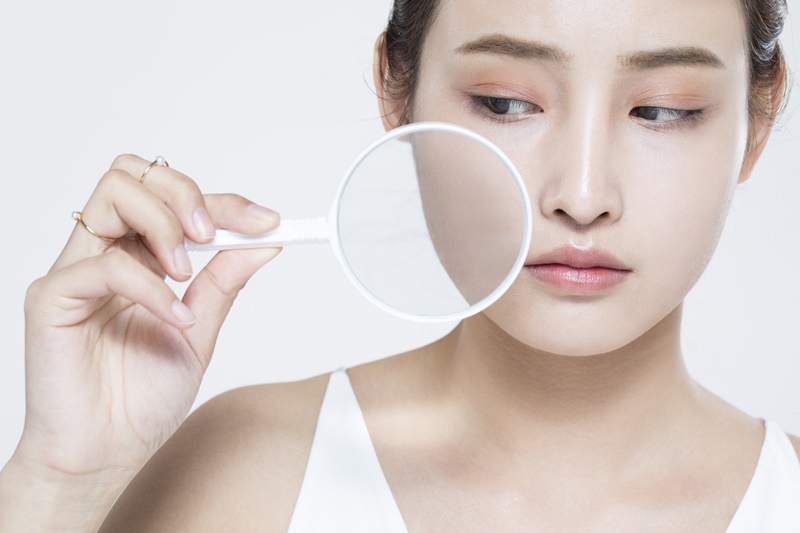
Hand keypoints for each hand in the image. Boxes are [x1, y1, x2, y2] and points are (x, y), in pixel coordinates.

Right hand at [9, 154, 279, 513]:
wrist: (106, 454)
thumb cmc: (141, 400)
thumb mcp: (200, 333)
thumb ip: (223, 284)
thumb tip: (262, 243)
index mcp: (140, 259)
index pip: (175, 202)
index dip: (224, 203)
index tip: (267, 221)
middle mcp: (107, 254)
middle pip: (136, 175)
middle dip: (186, 193)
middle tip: (214, 234)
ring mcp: (77, 271)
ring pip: (113, 194)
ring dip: (164, 223)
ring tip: (186, 272)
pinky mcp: (52, 297)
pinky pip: (103, 264)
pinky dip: (150, 286)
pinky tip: (174, 317)